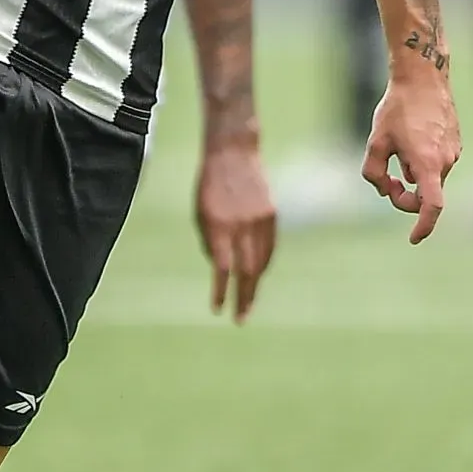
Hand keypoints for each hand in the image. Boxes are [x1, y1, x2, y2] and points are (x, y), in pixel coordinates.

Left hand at [194, 136, 276, 322]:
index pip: (221, 267)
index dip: (220, 291)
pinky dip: (263, 265)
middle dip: (243, 298)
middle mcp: (241, 225)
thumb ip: (210, 241)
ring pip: (260, 262)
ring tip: (247, 302)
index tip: (217, 310)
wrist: (234, 152)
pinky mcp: (271, 215)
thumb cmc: (209, 185)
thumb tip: (221, 269)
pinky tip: (258, 277)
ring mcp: (260, 220)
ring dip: (254, 285)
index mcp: (218, 224)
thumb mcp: (200, 212)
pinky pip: (269, 248)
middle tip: (240, 318)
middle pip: (246, 271)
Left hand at [363, 72, 461, 241]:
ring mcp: (454, 153)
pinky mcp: (456, 144)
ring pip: (430, 180)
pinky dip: (423, 165)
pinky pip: (437, 165)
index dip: (423, 226)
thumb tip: (385, 190)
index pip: (432, 207)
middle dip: (404, 198)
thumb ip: (373, 173)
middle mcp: (446, 161)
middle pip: (426, 197)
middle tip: (385, 182)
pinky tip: (411, 140)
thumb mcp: (375, 142)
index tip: (413, 238)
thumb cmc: (397, 109)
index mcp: (427, 164)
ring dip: (412, 178)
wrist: (424, 78)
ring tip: (398, 149)